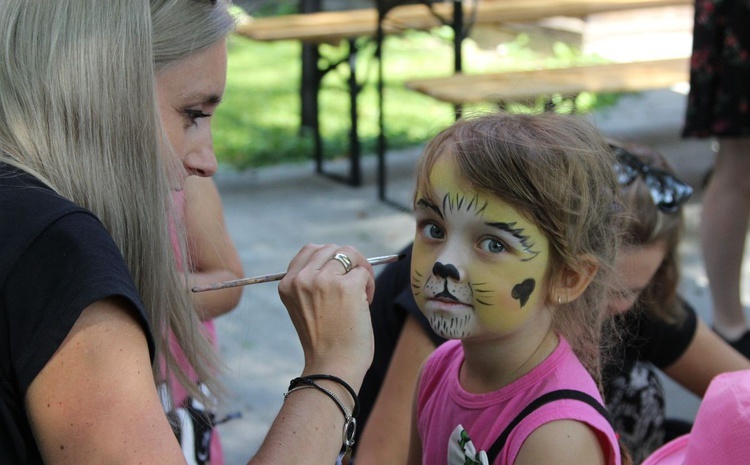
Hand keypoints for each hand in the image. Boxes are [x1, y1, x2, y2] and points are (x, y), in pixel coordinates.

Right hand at [278, 244, 374, 387]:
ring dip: (360, 271)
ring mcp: (324, 281)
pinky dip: (369, 284)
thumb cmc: (324, 342)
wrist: (333, 368)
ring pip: (349, 254)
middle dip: (347, 262)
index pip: (310, 250)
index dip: (329, 259)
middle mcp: (302, 279)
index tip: (339, 276)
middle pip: (331, 248)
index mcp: (287, 284)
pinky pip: (363, 271)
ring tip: (362, 294)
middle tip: (356, 285)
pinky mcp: (347, 287)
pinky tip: (365, 304)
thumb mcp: (305, 307)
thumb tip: (341, 258)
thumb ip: (312, 283)